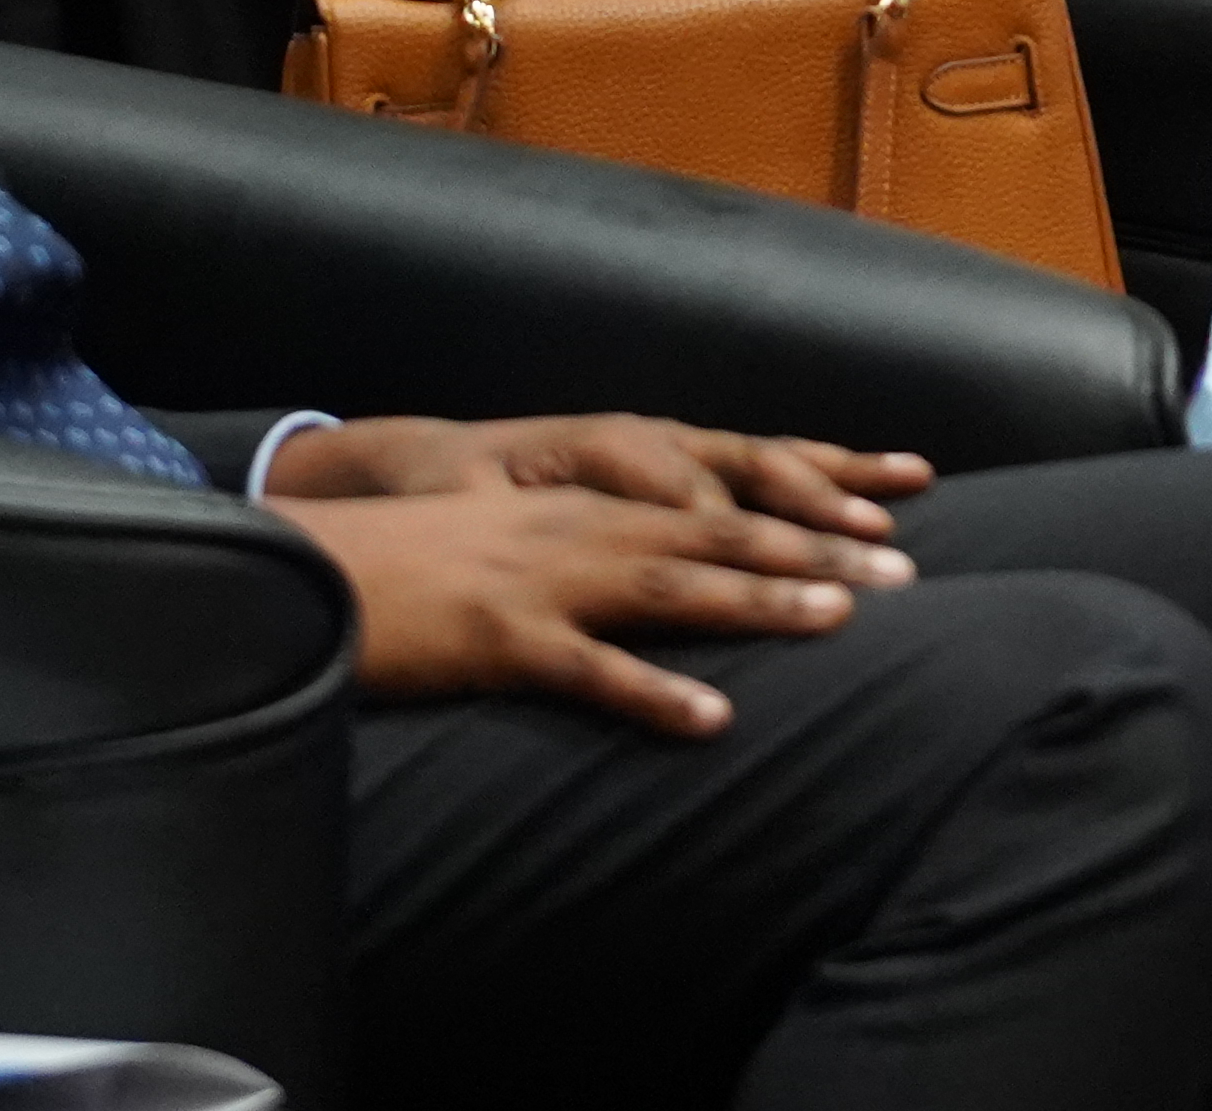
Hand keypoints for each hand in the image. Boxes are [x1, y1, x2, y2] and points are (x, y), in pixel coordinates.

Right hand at [266, 416, 928, 734]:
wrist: (308, 563)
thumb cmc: (415, 568)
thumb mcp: (518, 546)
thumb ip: (593, 558)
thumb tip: (672, 587)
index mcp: (587, 503)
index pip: (719, 494)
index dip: (807, 501)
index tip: (890, 515)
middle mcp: (578, 527)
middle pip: (716, 531)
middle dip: (814, 549)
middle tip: (903, 574)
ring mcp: (540, 579)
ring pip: (669, 583)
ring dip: (758, 600)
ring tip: (840, 621)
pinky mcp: (498, 637)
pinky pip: (588, 670)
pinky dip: (654, 691)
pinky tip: (713, 717)